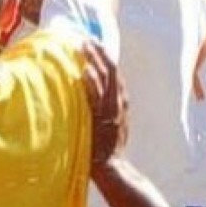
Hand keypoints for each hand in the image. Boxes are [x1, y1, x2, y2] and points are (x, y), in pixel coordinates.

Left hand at [83, 41, 126, 165]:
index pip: (115, 73)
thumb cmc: (107, 147)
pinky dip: (93, 83)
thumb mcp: (110, 123)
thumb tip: (90, 92)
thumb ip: (104, 107)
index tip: (94, 43)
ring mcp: (111, 111)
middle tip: (87, 38)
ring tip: (84, 46)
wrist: (112, 168)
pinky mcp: (103, 120)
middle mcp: (118, 104)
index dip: (105, 57)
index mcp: (121, 102)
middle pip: (112, 71)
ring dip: (95, 61)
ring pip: (106, 79)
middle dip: (100, 53)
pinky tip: (85, 71)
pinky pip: (98, 98)